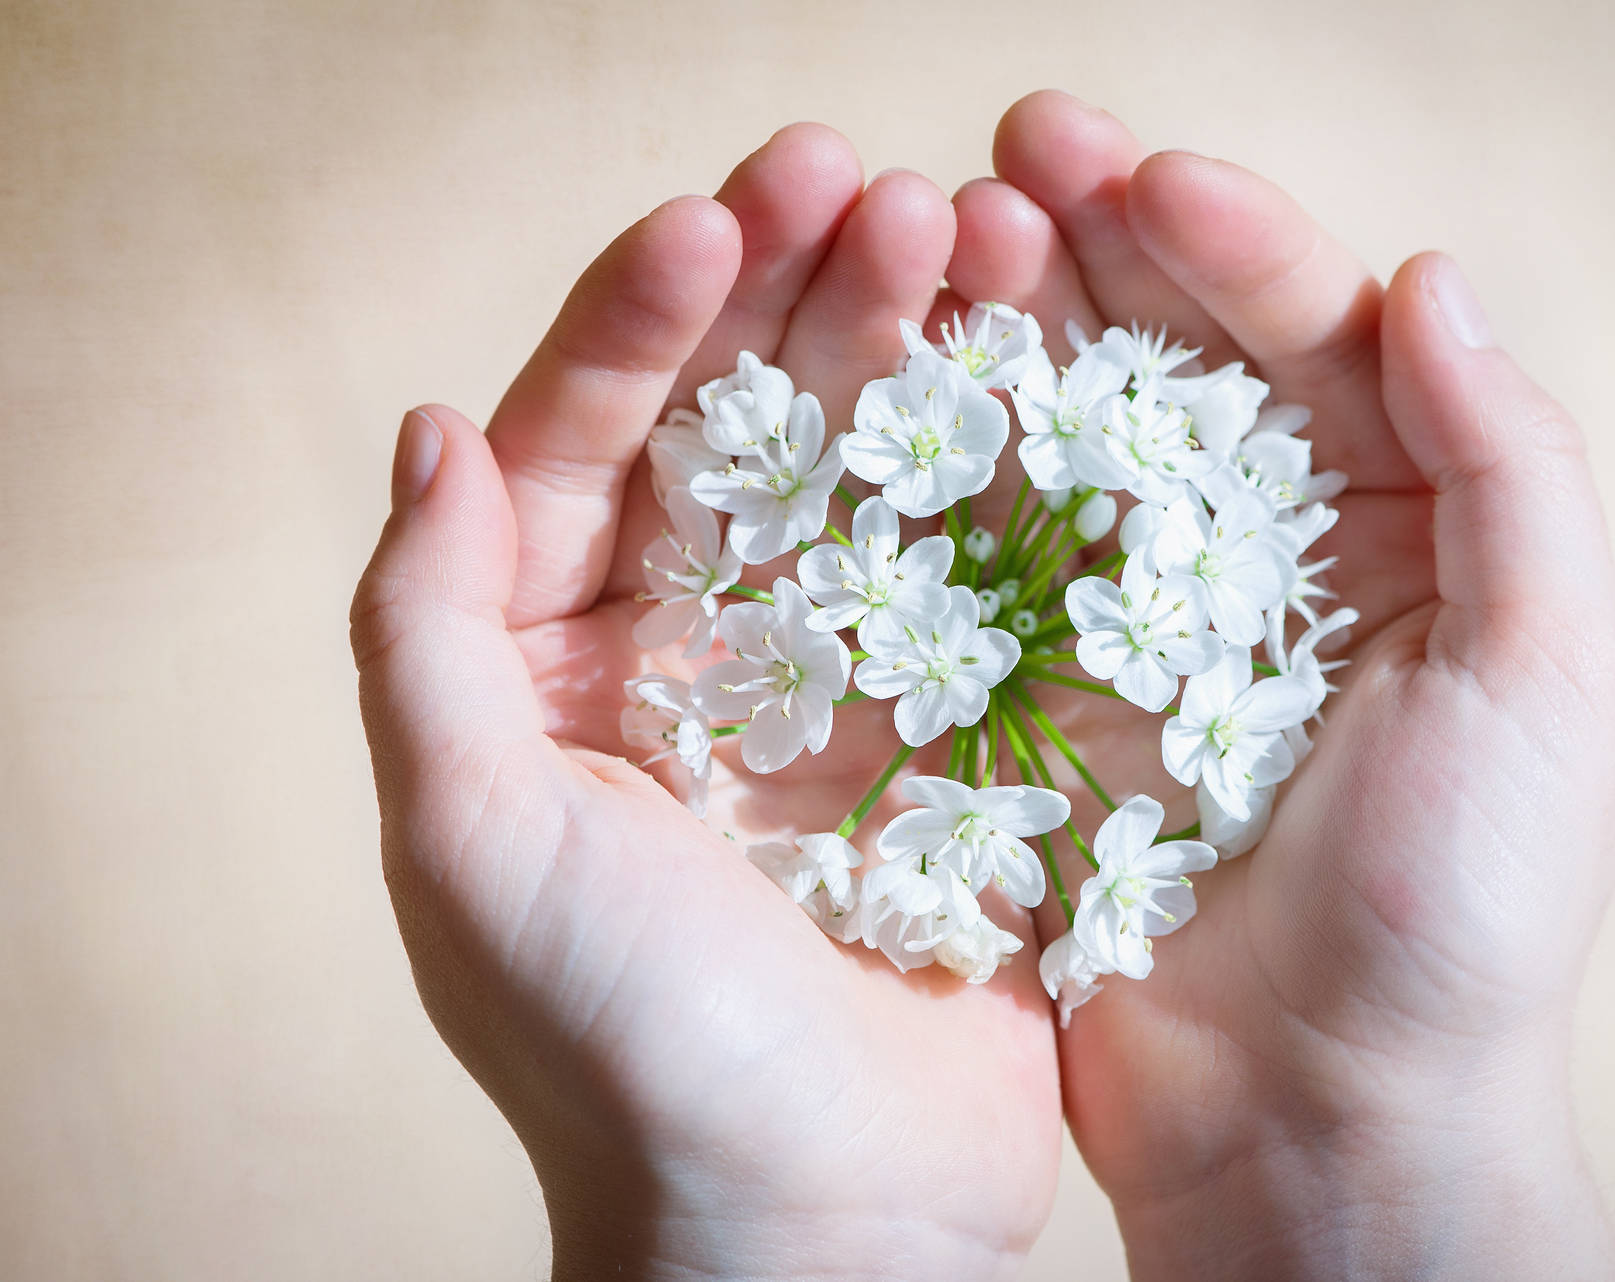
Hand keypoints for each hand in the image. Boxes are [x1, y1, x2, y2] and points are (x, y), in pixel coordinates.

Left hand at [349, 128, 1058, 1280]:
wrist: (818, 1226)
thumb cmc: (625, 1051)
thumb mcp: (472, 840)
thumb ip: (424, 634)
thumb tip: (427, 433)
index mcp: (552, 671)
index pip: (582, 448)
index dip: (636, 326)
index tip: (717, 223)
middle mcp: (685, 662)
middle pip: (733, 434)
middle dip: (791, 301)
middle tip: (868, 181)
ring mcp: (828, 691)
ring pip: (863, 481)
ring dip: (907, 357)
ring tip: (969, 238)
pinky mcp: (947, 737)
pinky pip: (971, 576)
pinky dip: (1001, 476)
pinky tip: (1040, 379)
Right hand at [948, 92, 1614, 1278]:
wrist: (1319, 1121)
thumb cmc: (1458, 911)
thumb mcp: (1550, 677)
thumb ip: (1509, 469)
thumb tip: (1433, 279)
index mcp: (1395, 532)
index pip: (1312, 342)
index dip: (1231, 245)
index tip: (1137, 173)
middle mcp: (1256, 561)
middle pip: (1166, 365)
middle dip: (1090, 254)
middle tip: (1002, 163)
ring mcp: (1131, 629)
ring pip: (1057, 440)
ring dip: (997, 336)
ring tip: (927, 240)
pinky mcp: (1032, 707)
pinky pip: (975, 565)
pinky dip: (931, 477)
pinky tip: (879, 393)